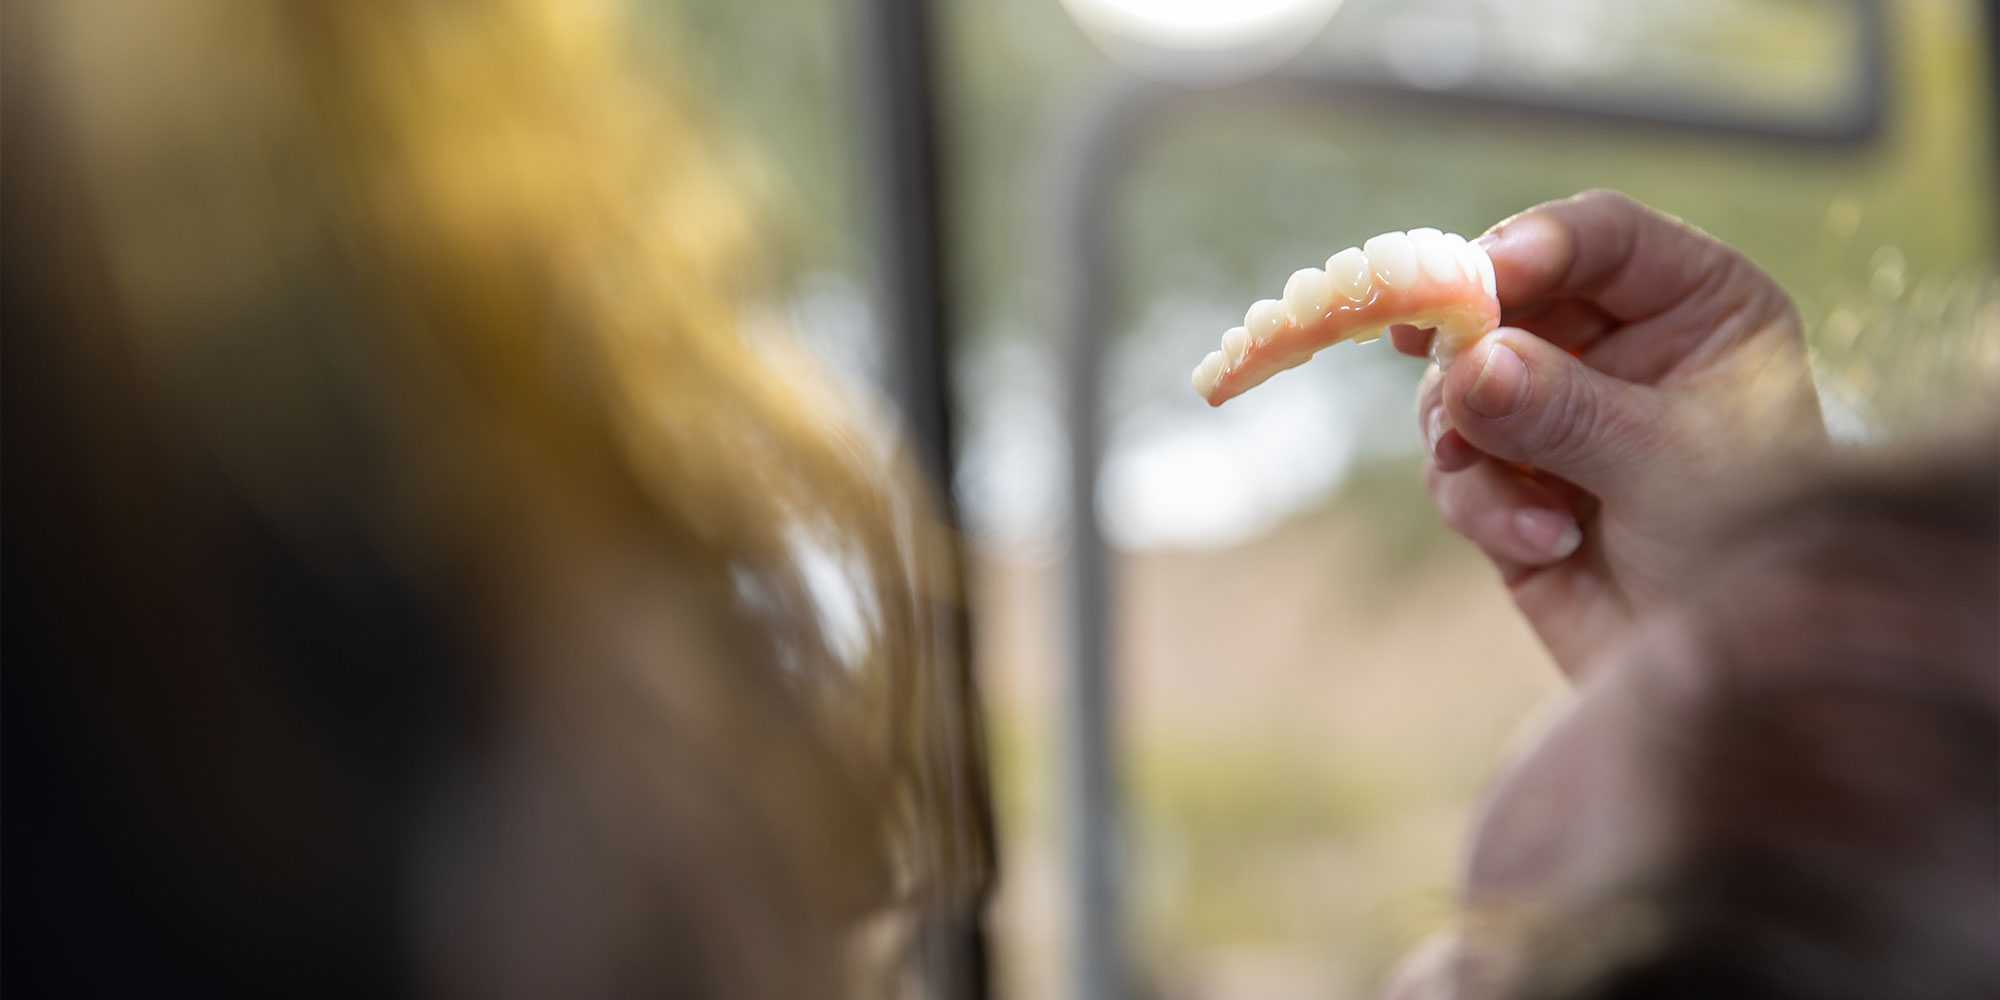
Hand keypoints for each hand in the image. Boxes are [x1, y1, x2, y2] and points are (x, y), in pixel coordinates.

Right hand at [1395, 190, 1823, 677]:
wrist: (1735, 680)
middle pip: (1511, 297)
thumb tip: (1468, 365)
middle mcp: (1626, 349)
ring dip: (1466, 433)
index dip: (1533, 246)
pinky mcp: (1515, 486)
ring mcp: (1563, 416)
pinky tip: (1544, 543)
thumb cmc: (1745, 554)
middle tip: (1422, 353)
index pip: (1603, 238)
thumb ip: (1561, 407)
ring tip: (1487, 475)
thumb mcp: (1665, 464)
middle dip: (1470, 343)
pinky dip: (1483, 503)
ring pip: (1464, 382)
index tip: (1473, 283)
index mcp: (1698, 308)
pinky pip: (1458, 467)